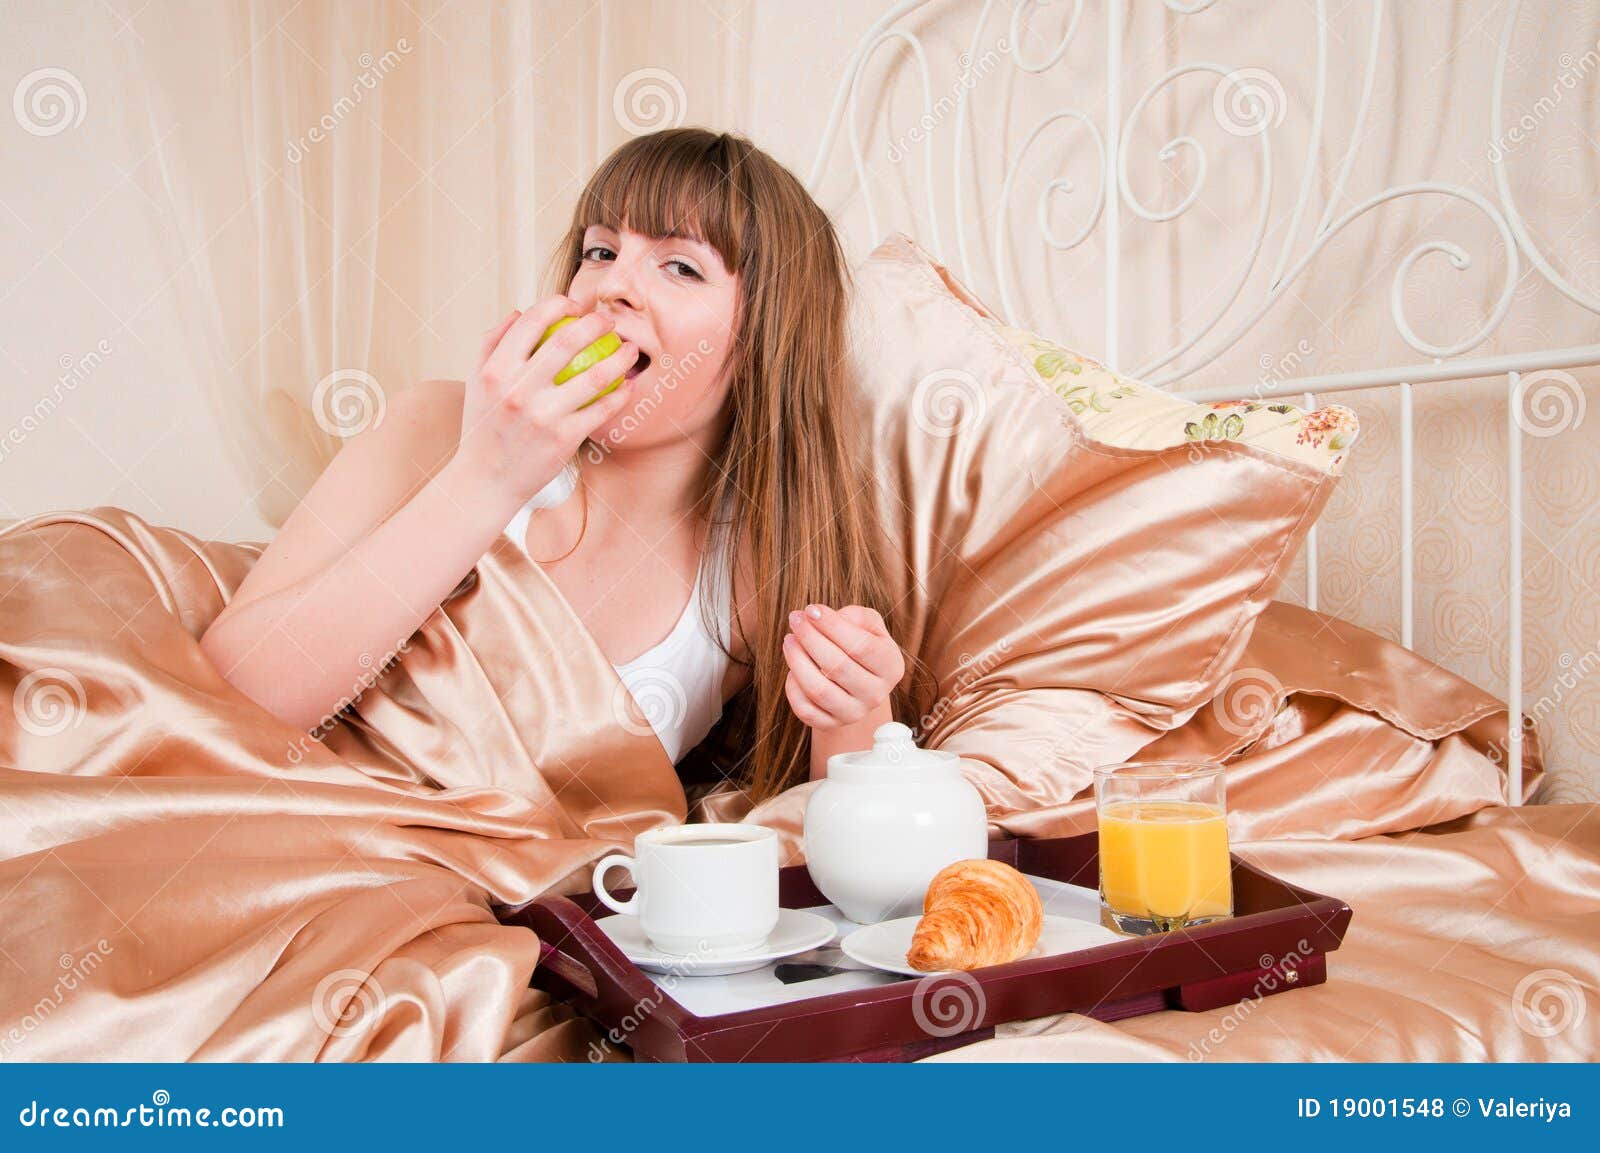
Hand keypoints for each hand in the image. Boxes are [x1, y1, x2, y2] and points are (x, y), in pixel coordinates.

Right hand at [454, 295, 641, 502]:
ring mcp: (544, 416)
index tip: (573, 305)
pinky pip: (601, 410)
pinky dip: (620, 395)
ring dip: (620, 358)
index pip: (532, 323)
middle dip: (597, 323)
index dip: (557, 305)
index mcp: (496, 371)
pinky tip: (628, 386)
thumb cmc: (483, 427)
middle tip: (610, 321)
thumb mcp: (476, 383)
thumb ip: (493, 343)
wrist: (485, 481)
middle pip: (568, 342)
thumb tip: (520, 311)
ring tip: (630, 350)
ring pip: (595, 376)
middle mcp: (519, 390)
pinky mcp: (565, 439)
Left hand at [781, 604, 904, 729]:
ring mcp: (854, 713)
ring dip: (797, 660)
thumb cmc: (861, 646)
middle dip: (810, 638)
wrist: (858, 684)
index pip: (861, 646)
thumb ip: (855, 615)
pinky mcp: (831, 724)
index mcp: (891, 666)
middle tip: (795, 619)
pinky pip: (804, 709)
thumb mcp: (869, 626)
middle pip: (838, 666)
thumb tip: (823, 616)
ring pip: (819, 690)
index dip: (832, 626)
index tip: (811, 609)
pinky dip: (793, 687)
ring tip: (789, 640)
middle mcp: (876, 694)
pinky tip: (793, 669)